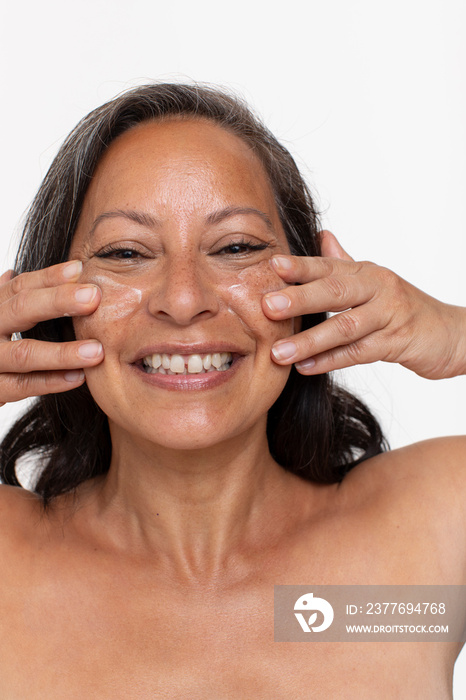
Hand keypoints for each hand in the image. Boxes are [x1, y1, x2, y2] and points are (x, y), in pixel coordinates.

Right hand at [0, 261, 102, 405]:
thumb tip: (73, 269)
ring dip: (62, 353)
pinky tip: (79, 377)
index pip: (20, 286)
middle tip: (93, 298)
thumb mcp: (7, 314)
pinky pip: (22, 386)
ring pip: (24, 353)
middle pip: (20, 309)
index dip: (50, 277)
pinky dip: (51, 382)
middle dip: (58, 301)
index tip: (81, 269)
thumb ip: (31, 295)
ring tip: (97, 351)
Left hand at [262, 231, 465, 379]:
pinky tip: (306, 367)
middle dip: (300, 298)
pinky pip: (359, 353)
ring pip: (345, 327)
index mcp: (366, 272)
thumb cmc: (404, 307)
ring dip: (309, 340)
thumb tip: (320, 236)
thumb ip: (344, 262)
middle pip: (335, 291)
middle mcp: (378, 288)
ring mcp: (389, 315)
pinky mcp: (398, 342)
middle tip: (267, 306)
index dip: (301, 266)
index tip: (271, 266)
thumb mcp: (374, 281)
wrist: (452, 332)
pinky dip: (331, 361)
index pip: (329, 266)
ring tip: (278, 352)